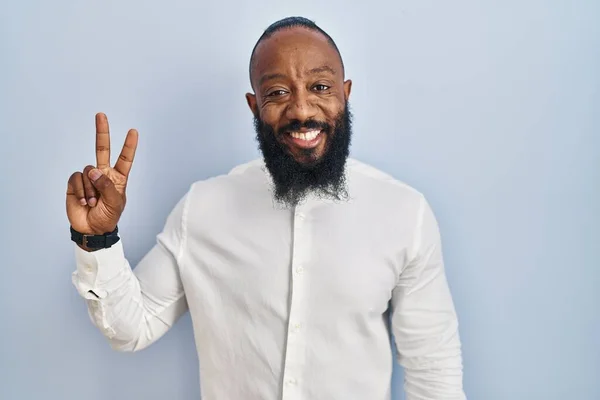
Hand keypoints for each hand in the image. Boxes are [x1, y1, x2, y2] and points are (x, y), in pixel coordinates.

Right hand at [66, 113, 137, 234]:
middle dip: (102, 132)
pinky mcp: (75, 182)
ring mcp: (89, 177)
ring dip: (91, 189)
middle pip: (102, 149)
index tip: (133, 131)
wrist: (91, 230)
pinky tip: (83, 201)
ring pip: (88, 171)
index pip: (125, 159)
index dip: (129, 146)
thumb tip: (93, 170)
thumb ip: (107, 186)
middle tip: (101, 115)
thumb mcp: (115, 203)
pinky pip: (77, 178)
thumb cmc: (107, 217)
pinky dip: (80, 190)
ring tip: (93, 202)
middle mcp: (103, 174)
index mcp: (118, 178)